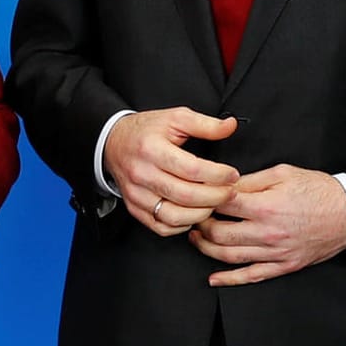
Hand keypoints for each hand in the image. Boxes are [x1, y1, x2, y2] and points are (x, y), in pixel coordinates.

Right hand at [103, 107, 239, 234]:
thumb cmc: (146, 131)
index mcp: (152, 149)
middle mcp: (142, 174)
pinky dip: (182, 225)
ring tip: (214, 203)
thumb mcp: (176, 118)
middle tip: (230, 193)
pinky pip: (162, 227)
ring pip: (174, 216)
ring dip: (201, 214)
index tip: (232, 175)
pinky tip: (194, 213)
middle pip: (186, 195)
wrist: (113, 142)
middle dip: (215, 197)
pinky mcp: (135, 208)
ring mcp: (137, 194)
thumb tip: (231, 126)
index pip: (191, 169)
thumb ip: (205, 124)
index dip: (218, 175)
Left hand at [190, 164, 345, 286]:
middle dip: (200, 226)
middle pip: (219, 233)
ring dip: (207, 249)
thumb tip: (225, 185)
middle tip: (194, 218)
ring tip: (197, 239)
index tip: (199, 195)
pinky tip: (214, 278)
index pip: (222, 204)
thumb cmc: (318, 190)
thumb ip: (251, 180)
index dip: (205, 199)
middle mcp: (267, 232)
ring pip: (229, 256)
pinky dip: (229, 279)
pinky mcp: (283, 266)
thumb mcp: (283, 173)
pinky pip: (251, 276)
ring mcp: (275, 253)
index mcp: (265, 206)